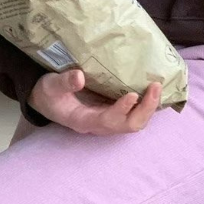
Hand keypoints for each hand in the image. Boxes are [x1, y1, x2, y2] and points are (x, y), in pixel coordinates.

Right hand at [27, 68, 160, 137]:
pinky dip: (146, 105)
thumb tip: (79, 77)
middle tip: (155, 87)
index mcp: (83, 120)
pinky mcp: (113, 113)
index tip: (132, 94)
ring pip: (134, 123)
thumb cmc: (47, 93)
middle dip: (144, 109)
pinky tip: (153, 90)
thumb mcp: (50, 85)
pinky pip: (133, 114)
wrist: (46, 99)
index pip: (106, 120)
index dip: (121, 110)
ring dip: (148, 108)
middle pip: (127, 126)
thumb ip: (63, 82)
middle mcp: (98, 125)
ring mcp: (107, 120)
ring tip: (157, 86)